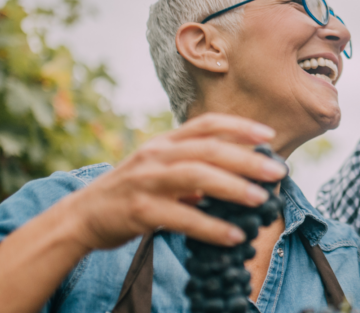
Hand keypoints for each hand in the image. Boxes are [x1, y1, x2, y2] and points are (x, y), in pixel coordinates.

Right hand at [62, 113, 287, 249]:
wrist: (82, 216)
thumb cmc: (130, 192)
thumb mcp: (160, 169)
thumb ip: (193, 166)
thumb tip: (239, 174)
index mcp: (164, 142)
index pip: (206, 124)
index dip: (239, 126)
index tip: (268, 136)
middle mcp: (156, 155)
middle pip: (208, 149)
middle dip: (246, 159)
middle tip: (277, 173)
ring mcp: (146, 181)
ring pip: (196, 177)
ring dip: (233, 188)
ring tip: (260, 201)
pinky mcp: (139, 210)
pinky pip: (182, 218)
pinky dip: (211, 227)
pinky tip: (233, 235)